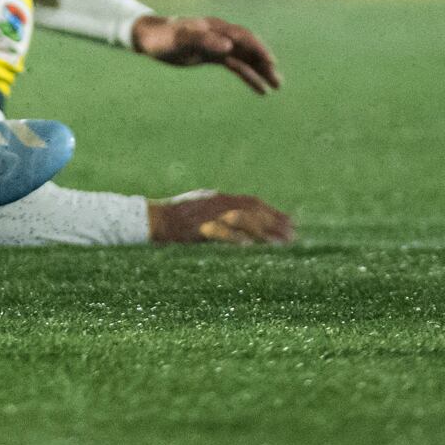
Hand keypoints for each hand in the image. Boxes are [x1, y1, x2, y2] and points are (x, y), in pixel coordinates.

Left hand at [134, 14, 282, 93]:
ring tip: (277, 87)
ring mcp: (217, 45)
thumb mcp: (180, 40)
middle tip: (278, 81)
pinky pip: (235, 66)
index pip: (242, 37)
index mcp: (214, 28)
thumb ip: (203, 41)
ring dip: (261, 71)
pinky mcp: (213, 55)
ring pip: (245, 58)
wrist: (149, 38)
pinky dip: (248, 76)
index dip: (257, 48)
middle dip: (264, 63)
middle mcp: (220, 35)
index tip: (271, 62)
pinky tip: (260, 89)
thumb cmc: (163, 37)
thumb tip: (228, 46)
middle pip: (248, 48)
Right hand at [148, 190, 294, 244]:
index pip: (252, 202)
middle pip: (252, 210)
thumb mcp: (200, 206)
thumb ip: (219, 209)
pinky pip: (220, 233)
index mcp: (218, 197)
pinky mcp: (198, 227)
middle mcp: (216, 203)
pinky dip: (235, 238)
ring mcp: (207, 214)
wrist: (151, 218)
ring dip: (262, 231)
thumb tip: (240, 218)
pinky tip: (249, 247)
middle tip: (293, 235)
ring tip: (280, 244)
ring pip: (241, 220)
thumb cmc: (174, 215)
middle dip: (274, 222)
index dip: (272, 212)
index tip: (290, 222)